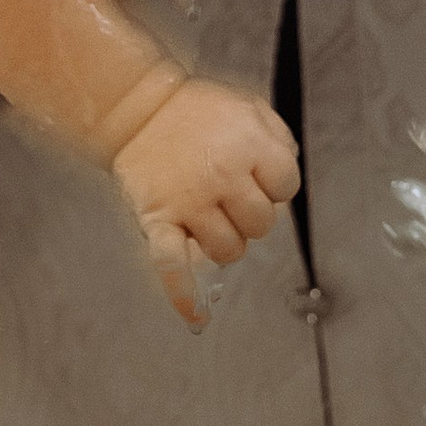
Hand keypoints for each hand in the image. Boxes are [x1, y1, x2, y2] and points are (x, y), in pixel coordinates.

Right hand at [111, 80, 301, 324]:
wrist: (137, 109)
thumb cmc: (195, 111)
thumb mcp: (249, 108)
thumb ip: (279, 140)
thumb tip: (288, 178)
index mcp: (249, 145)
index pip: (287, 187)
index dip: (275, 183)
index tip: (258, 174)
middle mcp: (223, 175)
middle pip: (262, 224)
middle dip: (251, 213)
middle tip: (230, 195)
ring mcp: (190, 201)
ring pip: (228, 251)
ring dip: (224, 240)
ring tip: (210, 218)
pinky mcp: (159, 220)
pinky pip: (172, 265)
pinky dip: (183, 294)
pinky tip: (196, 316)